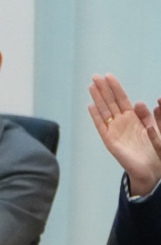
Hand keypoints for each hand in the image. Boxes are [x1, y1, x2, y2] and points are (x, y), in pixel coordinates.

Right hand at [88, 74, 160, 195]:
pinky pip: (101, 127)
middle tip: (95, 76)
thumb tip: (149, 101)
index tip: (109, 76)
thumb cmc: (156, 149)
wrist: (151, 168)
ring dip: (97, 99)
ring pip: (104, 111)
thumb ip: (156, 115)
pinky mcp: (110, 141)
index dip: (115, 88)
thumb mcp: (158, 127)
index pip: (121, 99)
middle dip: (103, 89)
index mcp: (133, 118)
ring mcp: (115, 131)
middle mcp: (122, 122)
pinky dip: (96, 117)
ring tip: (91, 86)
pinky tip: (91, 106)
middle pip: (110, 102)